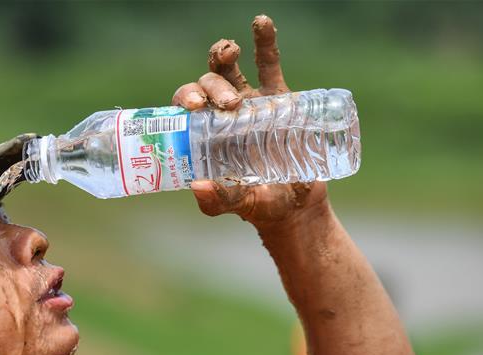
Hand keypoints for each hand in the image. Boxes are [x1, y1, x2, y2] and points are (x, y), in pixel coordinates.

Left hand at [172, 16, 328, 228]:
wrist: (297, 203)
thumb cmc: (261, 204)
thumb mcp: (240, 203)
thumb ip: (219, 199)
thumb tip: (197, 187)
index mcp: (204, 135)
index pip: (184, 108)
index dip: (185, 98)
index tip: (194, 105)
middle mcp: (222, 115)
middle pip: (206, 85)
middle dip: (210, 87)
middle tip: (226, 104)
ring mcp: (249, 102)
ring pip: (230, 70)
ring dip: (224, 57)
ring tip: (230, 52)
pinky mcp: (278, 97)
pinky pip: (269, 63)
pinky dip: (264, 42)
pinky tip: (260, 23)